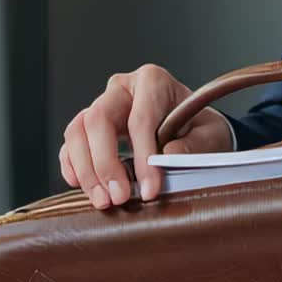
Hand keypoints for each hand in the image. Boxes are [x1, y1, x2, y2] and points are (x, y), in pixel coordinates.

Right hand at [60, 64, 232, 207]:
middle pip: (99, 119)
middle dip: (105, 163)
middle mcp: (122, 88)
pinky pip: (71, 144)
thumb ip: (195, 144)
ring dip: (86, 169)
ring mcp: (102, 105)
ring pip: (78, 131)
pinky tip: (83, 187)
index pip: (140, 118)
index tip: (149, 190)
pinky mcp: (89, 126)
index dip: (142, 155)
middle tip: (118, 198)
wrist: (190, 129)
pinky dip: (73, 166)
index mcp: (153, 81)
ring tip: (103, 200)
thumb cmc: (199, 128)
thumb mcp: (210, 135)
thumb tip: (168, 154)